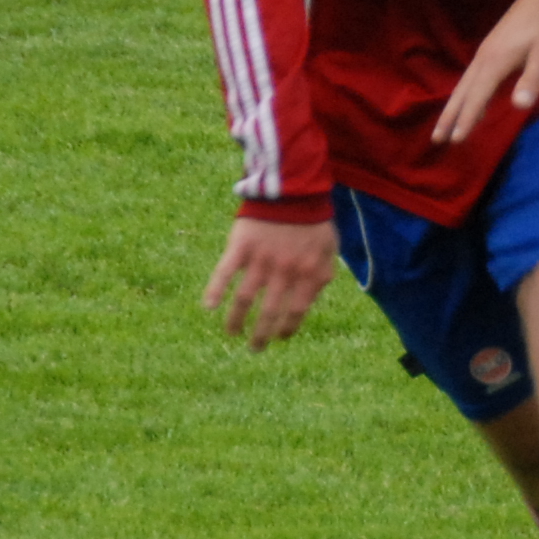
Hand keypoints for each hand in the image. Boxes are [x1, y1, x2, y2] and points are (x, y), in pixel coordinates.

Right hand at [202, 215, 336, 350]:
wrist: (293, 190)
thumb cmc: (313, 221)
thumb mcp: (329, 250)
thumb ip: (321, 276)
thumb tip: (308, 303)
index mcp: (309, 273)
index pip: (296, 312)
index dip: (287, 328)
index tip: (279, 338)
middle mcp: (285, 271)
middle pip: (270, 312)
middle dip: (261, 335)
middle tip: (255, 348)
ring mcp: (261, 259)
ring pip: (245, 299)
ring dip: (236, 320)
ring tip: (232, 333)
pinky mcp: (241, 246)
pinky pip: (225, 273)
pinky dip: (215, 290)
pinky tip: (208, 306)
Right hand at [436, 0, 538, 144]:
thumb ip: (533, 79)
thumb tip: (519, 106)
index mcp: (495, 62)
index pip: (477, 97)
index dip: (467, 119)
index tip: (456, 140)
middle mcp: (483, 59)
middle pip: (462, 93)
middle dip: (449, 117)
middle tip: (437, 140)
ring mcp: (484, 54)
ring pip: (464, 86)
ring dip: (453, 108)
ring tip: (445, 129)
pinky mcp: (489, 51)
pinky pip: (472, 79)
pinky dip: (466, 96)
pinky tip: (471, 105)